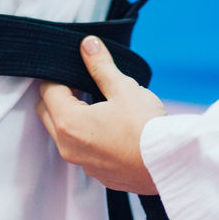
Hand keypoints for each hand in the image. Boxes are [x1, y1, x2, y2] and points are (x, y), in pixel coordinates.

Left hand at [37, 37, 166, 194]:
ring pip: (64, 135)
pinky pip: (82, 151)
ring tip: (97, 102)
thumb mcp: (123, 88)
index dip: (59, 75)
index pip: (48, 91)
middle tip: (81, 82)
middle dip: (59, 95)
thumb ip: (100, 66)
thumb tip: (88, 46)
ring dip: (72, 116)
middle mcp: (69, 148)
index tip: (74, 66)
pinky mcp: (100, 174)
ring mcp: (84, 165)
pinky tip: (110, 126)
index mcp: (69, 124)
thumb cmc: (147, 128)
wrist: (170, 164)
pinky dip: (87, 136)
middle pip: (48, 113)